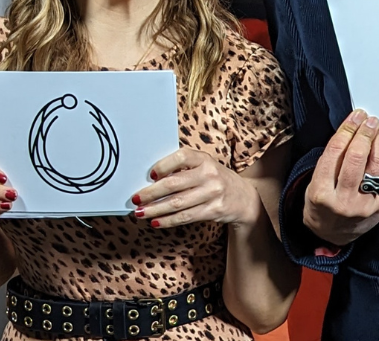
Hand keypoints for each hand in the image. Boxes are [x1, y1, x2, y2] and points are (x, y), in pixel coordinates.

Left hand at [133, 148, 262, 228]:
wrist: (243, 197)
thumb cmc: (215, 179)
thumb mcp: (204, 167)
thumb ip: (182, 169)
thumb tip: (150, 180)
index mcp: (204, 159)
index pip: (181, 157)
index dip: (163, 165)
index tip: (149, 175)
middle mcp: (209, 174)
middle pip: (174, 184)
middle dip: (151, 193)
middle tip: (135, 199)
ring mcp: (212, 193)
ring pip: (177, 203)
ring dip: (155, 210)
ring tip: (140, 213)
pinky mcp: (213, 210)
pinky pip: (185, 217)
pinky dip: (168, 220)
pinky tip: (156, 221)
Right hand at [303, 109, 378, 247]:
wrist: (332, 235)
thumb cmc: (322, 205)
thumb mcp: (314, 183)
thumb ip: (330, 160)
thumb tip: (350, 130)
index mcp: (321, 193)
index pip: (335, 151)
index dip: (347, 129)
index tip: (354, 117)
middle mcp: (343, 201)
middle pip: (357, 156)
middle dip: (364, 132)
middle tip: (368, 120)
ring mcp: (364, 205)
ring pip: (376, 164)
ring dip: (378, 141)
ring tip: (376, 129)